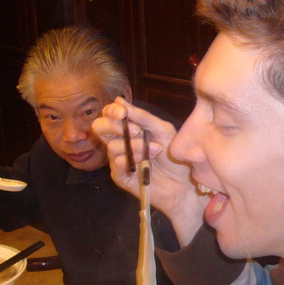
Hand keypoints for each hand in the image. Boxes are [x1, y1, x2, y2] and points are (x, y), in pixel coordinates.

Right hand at [93, 98, 206, 241]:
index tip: (123, 113)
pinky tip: (146, 163)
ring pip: (112, 146)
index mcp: (128, 129)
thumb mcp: (162, 130)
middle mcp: (120, 143)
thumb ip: (142, 116)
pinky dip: (132, 160)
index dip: (112, 111)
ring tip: (155, 151)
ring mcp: (119, 160)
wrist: (184, 184)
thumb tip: (118, 100)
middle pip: (99, 128)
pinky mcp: (121, 177)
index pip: (108, 115)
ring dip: (134, 146)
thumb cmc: (174, 157)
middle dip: (115, 126)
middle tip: (137, 131)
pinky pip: (117, 164)